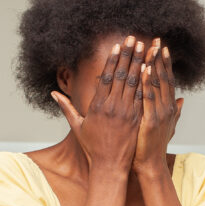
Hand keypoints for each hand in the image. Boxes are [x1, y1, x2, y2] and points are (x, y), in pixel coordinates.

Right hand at [51, 35, 145, 173]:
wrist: (109, 166)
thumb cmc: (92, 147)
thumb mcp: (77, 126)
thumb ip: (66, 107)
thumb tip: (53, 93)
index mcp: (97, 107)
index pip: (107, 77)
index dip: (113, 60)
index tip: (118, 46)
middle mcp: (112, 107)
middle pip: (122, 75)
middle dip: (128, 55)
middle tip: (134, 38)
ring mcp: (126, 113)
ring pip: (134, 83)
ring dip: (140, 63)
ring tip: (146, 47)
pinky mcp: (136, 119)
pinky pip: (142, 97)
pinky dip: (147, 82)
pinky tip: (151, 69)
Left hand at [134, 40, 182, 174]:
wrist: (150, 165)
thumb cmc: (152, 147)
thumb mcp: (166, 126)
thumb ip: (174, 112)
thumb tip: (181, 100)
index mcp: (167, 107)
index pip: (166, 80)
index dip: (164, 63)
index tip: (161, 47)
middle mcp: (166, 107)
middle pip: (163, 77)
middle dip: (159, 58)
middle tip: (157, 39)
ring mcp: (160, 113)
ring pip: (156, 84)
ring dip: (153, 65)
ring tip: (150, 48)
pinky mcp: (151, 120)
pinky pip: (148, 98)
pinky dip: (146, 83)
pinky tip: (142, 69)